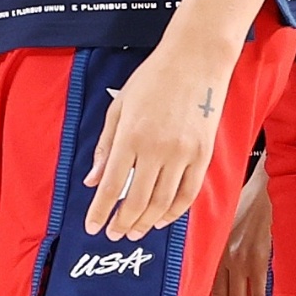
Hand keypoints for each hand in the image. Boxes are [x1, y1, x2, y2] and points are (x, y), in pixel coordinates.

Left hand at [85, 30, 240, 241]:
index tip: (92, 227)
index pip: (110, 186)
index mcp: (130, 136)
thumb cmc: (152, 79)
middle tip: (113, 234)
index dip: (100, 211)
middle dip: (122, 223)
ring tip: (134, 231)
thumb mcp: (118, 108)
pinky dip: (174, 212)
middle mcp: (156, 149)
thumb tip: (92, 181)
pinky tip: (161, 219)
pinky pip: (188, 194)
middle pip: (136, 201)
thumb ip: (105, 147)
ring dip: (146, 222)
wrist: (195, 60)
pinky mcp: (203, 155)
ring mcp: (183, 154)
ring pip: (162, 203)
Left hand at [208, 164, 272, 295]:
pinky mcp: (259, 256)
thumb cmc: (253, 202)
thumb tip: (231, 265)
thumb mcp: (231, 223)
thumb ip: (228, 244)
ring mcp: (242, 257)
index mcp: (217, 248)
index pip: (214, 288)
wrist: (269, 185)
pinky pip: (261, 292)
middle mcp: (225, 254)